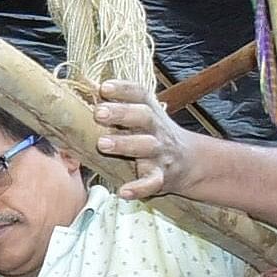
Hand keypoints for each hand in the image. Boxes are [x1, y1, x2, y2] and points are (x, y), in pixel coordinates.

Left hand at [92, 79, 199, 199]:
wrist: (191, 162)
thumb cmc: (155, 134)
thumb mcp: (144, 114)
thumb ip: (120, 102)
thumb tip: (86, 84)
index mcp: (150, 111)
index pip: (140, 94)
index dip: (123, 89)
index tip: (104, 87)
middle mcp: (156, 129)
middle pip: (143, 117)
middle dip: (121, 113)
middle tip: (98, 113)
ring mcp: (160, 153)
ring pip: (146, 147)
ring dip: (124, 144)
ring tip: (102, 144)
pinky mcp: (162, 177)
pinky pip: (152, 183)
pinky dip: (139, 188)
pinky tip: (123, 192)